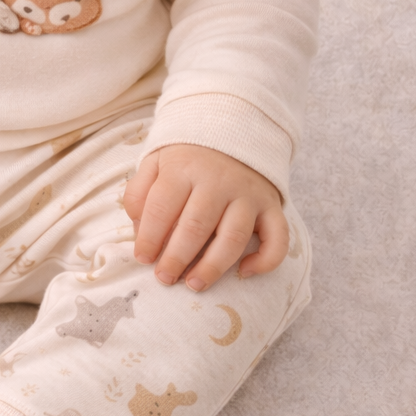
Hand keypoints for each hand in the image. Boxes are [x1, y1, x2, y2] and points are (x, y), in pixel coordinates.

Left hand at [123, 144, 286, 290]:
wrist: (234, 130)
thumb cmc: (187, 158)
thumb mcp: (154, 163)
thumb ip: (139, 193)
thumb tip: (139, 230)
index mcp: (183, 170)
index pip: (162, 208)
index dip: (149, 238)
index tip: (142, 259)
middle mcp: (218, 182)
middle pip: (196, 227)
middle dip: (177, 258)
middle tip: (164, 278)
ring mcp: (248, 195)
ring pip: (233, 237)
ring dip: (213, 267)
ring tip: (194, 284)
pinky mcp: (272, 206)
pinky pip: (277, 237)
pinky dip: (265, 260)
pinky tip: (245, 273)